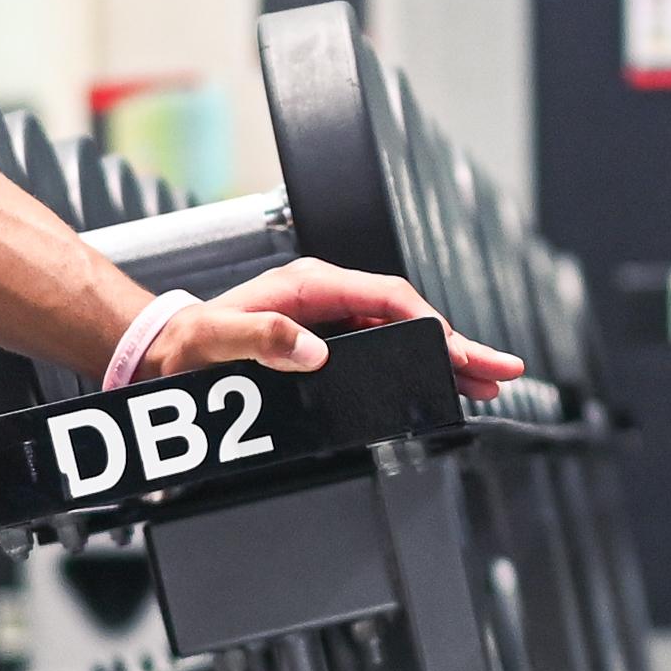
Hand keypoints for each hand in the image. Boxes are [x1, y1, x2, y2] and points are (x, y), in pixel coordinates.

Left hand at [143, 262, 525, 393]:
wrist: (168, 352)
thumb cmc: (188, 344)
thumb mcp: (215, 339)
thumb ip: (261, 337)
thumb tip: (314, 349)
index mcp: (310, 285)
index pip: (387, 297)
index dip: (428, 324)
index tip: (456, 352)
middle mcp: (328, 296)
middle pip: (409, 316)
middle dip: (458, 345)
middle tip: (503, 371)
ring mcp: (332, 318)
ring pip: (403, 334)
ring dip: (447, 359)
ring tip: (488, 385)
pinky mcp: (330, 340)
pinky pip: (386, 349)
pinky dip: (419, 366)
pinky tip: (443, 384)